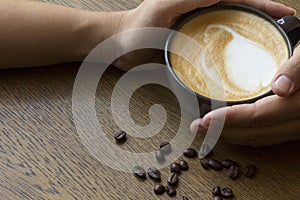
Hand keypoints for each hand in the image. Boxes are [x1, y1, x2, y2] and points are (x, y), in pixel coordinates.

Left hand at [113, 0, 294, 69]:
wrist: (121, 45)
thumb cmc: (136, 26)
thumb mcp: (163, 7)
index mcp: (197, 0)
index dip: (261, 4)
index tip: (282, 12)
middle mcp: (200, 12)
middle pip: (238, 13)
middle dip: (262, 19)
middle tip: (280, 32)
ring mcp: (196, 30)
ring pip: (228, 30)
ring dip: (249, 36)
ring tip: (267, 47)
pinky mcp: (190, 45)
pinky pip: (214, 47)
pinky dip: (228, 51)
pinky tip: (237, 60)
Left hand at [191, 45, 299, 146]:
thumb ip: (299, 69)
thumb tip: (282, 88)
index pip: (258, 117)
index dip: (229, 120)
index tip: (205, 120)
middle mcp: (299, 122)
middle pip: (256, 133)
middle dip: (223, 132)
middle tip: (197, 128)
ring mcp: (299, 127)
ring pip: (262, 138)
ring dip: (233, 136)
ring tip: (209, 131)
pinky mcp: (296, 126)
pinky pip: (271, 136)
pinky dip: (249, 135)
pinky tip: (234, 131)